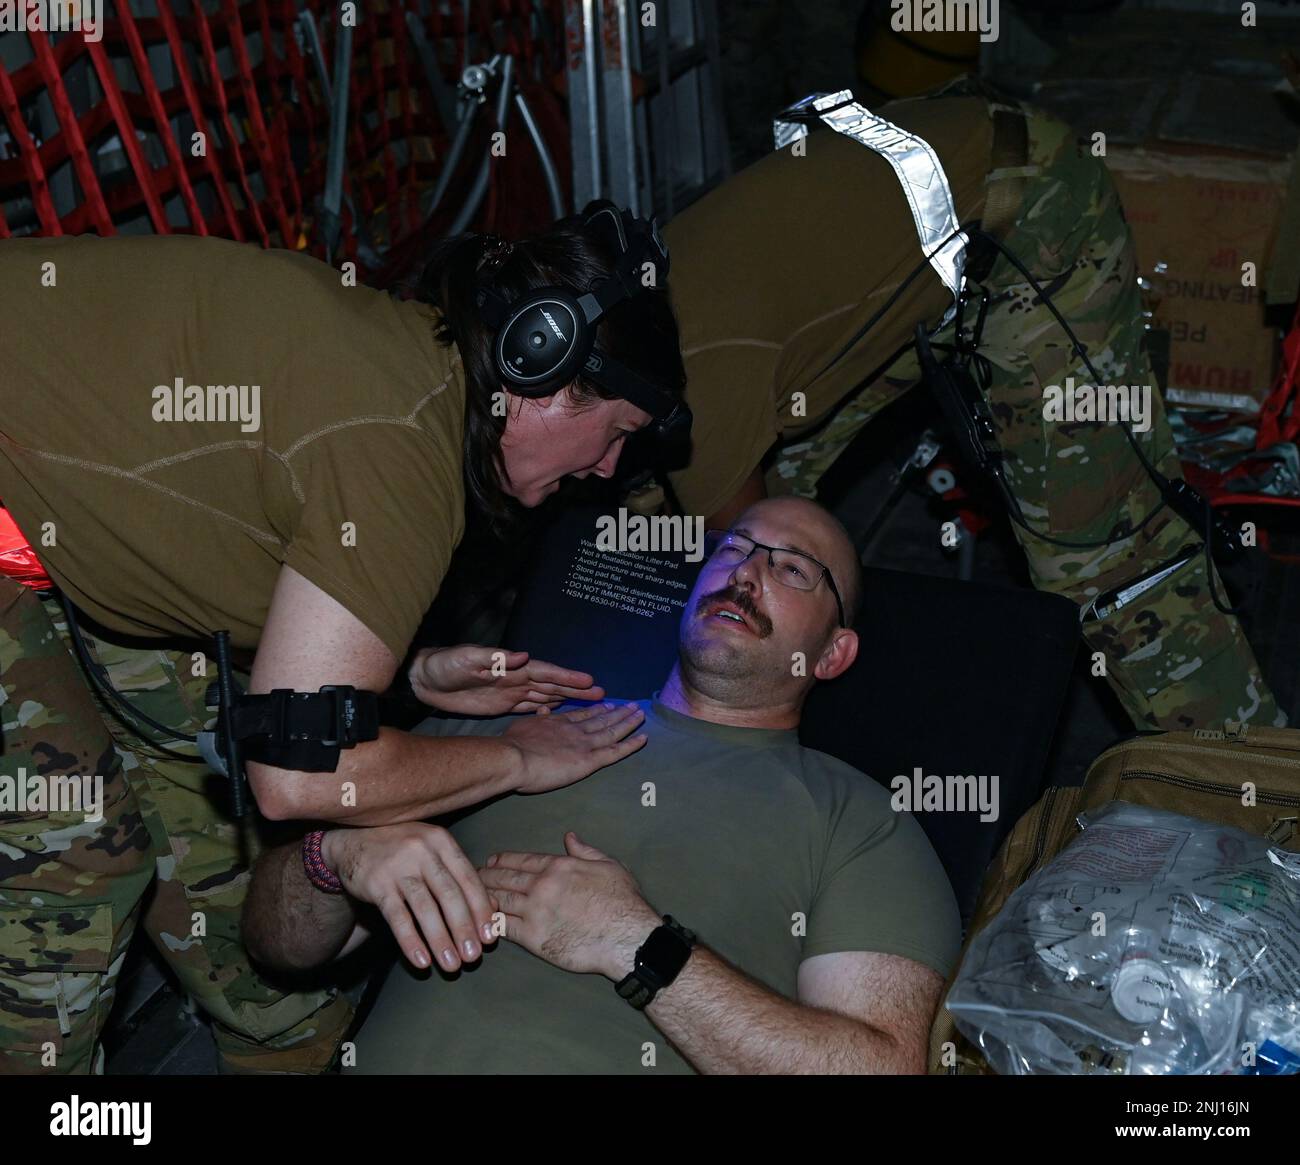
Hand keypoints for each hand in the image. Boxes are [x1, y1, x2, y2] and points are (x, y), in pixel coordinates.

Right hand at [322, 823, 497, 972]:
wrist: (352, 842)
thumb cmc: (403, 850)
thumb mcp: (433, 852)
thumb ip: (460, 875)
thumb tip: (495, 906)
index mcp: (442, 841)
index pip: (468, 878)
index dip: (481, 909)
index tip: (490, 936)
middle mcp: (422, 850)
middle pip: (449, 894)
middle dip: (464, 928)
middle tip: (474, 956)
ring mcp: (398, 866)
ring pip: (425, 908)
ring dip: (440, 940)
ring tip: (452, 965)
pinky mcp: (377, 884)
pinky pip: (397, 917)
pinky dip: (411, 941)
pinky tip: (421, 961)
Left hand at [409, 644, 604, 714]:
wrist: (424, 679)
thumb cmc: (445, 664)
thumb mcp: (468, 658)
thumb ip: (495, 658)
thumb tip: (524, 655)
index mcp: (511, 666)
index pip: (545, 672)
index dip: (567, 677)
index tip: (589, 681)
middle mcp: (516, 678)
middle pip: (552, 684)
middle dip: (576, 689)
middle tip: (602, 694)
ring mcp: (510, 692)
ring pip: (545, 696)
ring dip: (566, 699)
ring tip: (589, 703)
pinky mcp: (501, 705)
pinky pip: (529, 707)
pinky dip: (545, 709)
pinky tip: (558, 713)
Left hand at [478, 832, 660, 978]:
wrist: (627, 937)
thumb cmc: (623, 901)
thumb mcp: (608, 866)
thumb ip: (585, 851)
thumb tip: (569, 837)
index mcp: (558, 866)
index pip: (521, 860)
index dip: (502, 860)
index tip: (490, 861)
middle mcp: (541, 886)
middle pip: (503, 878)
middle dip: (485, 876)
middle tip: (471, 877)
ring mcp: (535, 912)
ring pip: (499, 900)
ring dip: (482, 898)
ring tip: (468, 898)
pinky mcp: (533, 938)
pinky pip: (504, 927)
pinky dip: (490, 922)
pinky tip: (480, 921)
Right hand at [504, 702, 646, 793]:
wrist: (515, 756)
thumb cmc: (513, 745)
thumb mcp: (523, 725)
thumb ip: (536, 720)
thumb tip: (542, 711)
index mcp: (559, 722)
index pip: (583, 714)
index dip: (597, 709)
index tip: (607, 705)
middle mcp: (576, 729)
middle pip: (602, 719)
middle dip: (618, 712)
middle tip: (631, 706)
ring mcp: (585, 743)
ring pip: (612, 731)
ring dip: (629, 722)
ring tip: (640, 714)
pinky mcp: (590, 760)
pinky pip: (616, 751)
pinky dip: (631, 744)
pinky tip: (643, 738)